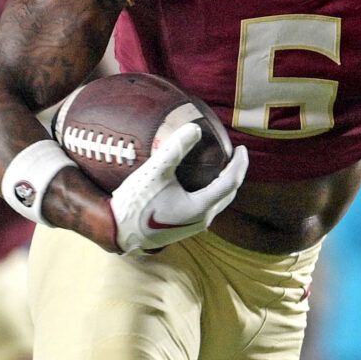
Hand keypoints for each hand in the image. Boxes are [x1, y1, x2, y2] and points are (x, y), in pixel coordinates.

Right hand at [107, 122, 248, 253]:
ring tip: (221, 166)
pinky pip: (206, 208)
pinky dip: (211, 193)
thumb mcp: (155, 172)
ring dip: (223, 184)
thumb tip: (194, 128)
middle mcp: (202, 220)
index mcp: (200, 208)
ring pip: (218, 202)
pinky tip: (201, 183)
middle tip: (233, 155)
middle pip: (228, 194)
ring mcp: (194, 227)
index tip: (241, 148)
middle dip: (234, 173)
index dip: (240, 163)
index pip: (231, 182)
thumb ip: (175, 149)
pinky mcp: (184, 228)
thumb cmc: (136, 204)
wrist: (119, 231)